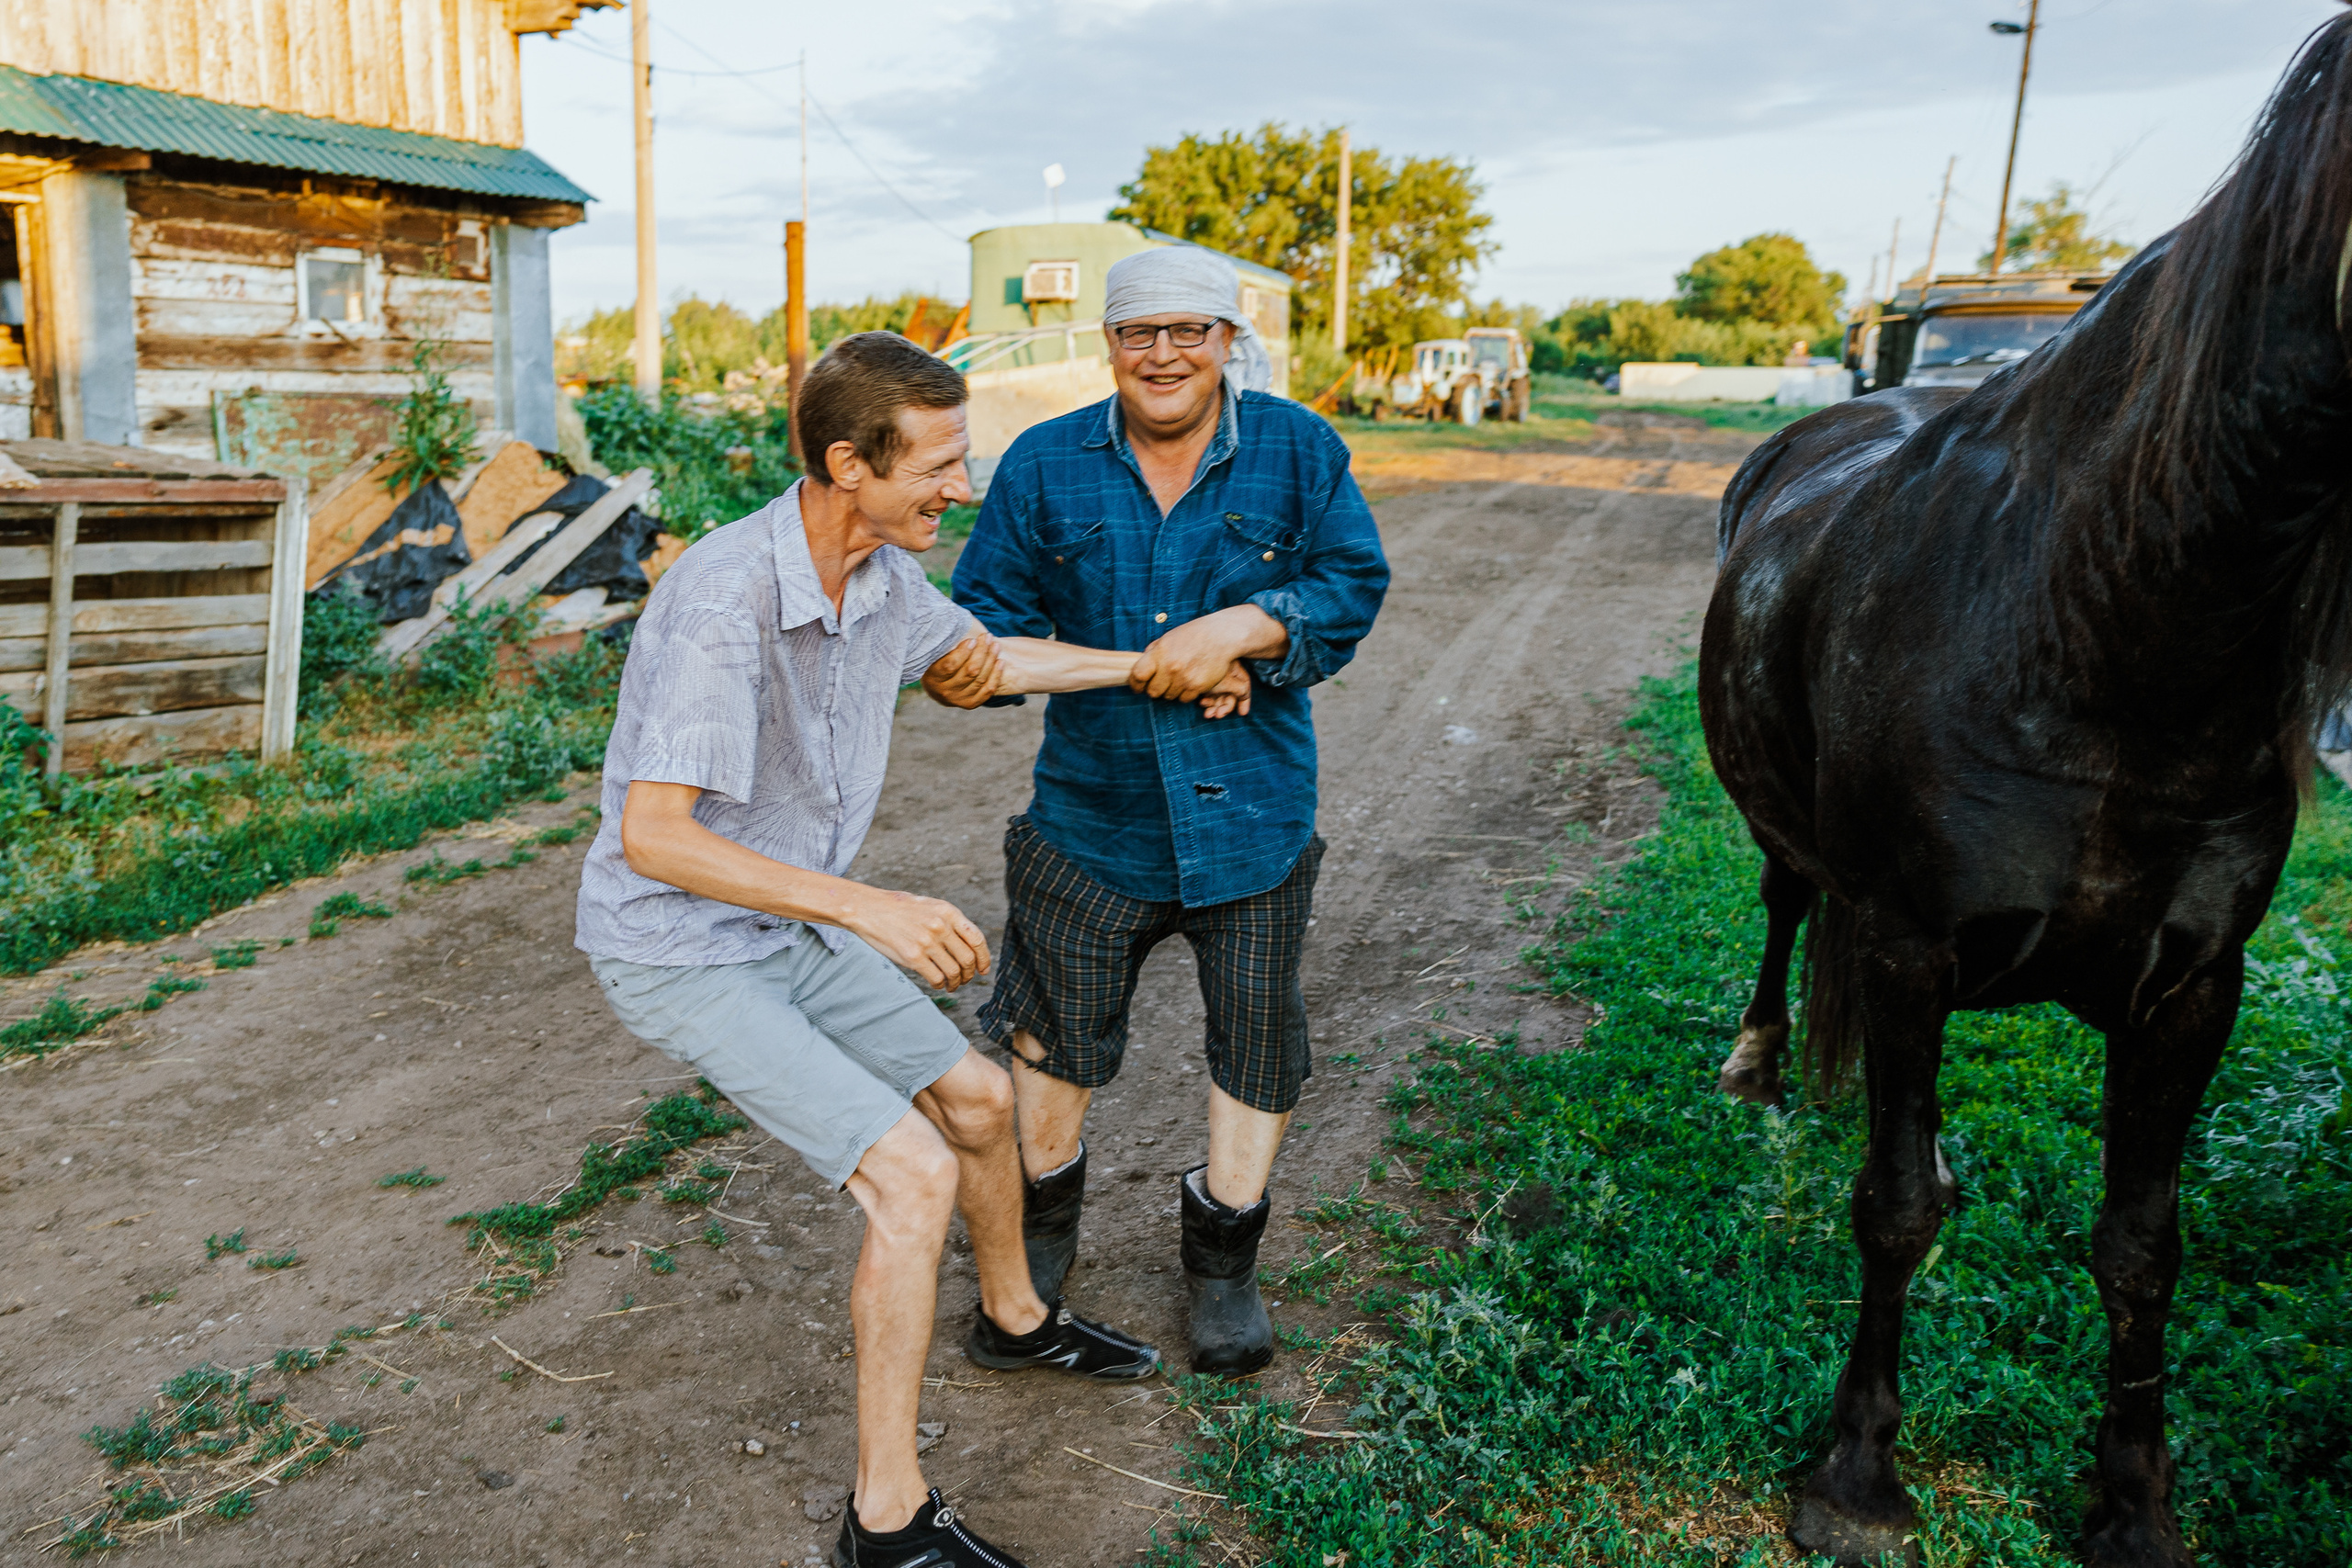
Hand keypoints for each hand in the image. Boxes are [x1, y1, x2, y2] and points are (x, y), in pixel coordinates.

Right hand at [845, 888, 991, 989]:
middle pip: (968, 959)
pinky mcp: (912, 957)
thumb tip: (968, 944)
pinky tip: (936, 984)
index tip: (984, 969)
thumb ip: (949, 921)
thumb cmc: (899, 908)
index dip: (984, 958)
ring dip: (955, 983)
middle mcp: (940, 926)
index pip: (977, 939)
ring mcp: (927, 942)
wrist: (868, 908)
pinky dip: (939, 985)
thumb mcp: (930, 905)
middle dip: (970, 974)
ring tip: (951, 985)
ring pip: (953, 971)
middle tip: (965, 979)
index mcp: (948, 912)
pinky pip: (936, 978)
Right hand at [921, 631, 1002, 708]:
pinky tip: (1000, 661)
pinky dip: (996, 675)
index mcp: (932, 678)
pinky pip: (987, 690)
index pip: (950, 665)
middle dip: (981, 651)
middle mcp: (944, 692)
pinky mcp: (970, 704)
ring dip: (990, 660)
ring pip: (980, 679)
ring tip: (995, 645)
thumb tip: (950, 621)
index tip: (972, 639)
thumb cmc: (937, 660)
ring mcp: (958, 700)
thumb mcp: (935, 652)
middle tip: (987, 637)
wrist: (938, 685)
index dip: (963, 652)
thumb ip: (943, 642)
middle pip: (969, 671)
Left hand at [1129, 604, 1284, 703]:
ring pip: (1169, 697)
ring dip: (1171, 691)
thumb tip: (1141, 661)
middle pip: (1153, 692)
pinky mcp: (1197, 687)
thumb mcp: (1170, 637)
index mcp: (1160, 653)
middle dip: (1154, 690)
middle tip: (1160, 684)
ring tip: (1178, 679)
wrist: (1221, 636)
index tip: (1138, 687)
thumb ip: (1154, 650)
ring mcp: (1184, 678)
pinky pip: (1184, 699)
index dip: (1135, 684)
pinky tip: (1189, 682)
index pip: (1138, 675)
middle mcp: (1170, 667)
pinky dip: (1185, 694)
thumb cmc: (1194, 635)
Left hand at [1197, 661, 1251, 719]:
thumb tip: (1245, 696)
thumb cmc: (1209, 671)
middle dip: (1224, 707)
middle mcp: (1225, 674)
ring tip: (1207, 714)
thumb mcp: (1228, 681)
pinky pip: (1209, 696)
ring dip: (1214, 708)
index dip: (1245, 700)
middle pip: (1230, 695)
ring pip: (1219, 697)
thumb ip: (1240, 690)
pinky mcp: (1204, 684)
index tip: (1242, 714)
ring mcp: (1214, 680)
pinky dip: (1207, 702)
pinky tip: (1201, 703)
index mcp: (1234, 670)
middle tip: (1218, 715)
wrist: (1185, 668)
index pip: (1244, 686)